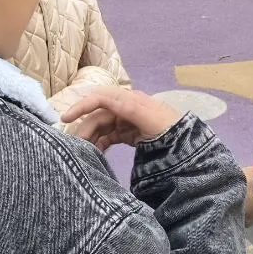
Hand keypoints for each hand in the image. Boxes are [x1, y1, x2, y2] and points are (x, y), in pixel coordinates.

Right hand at [61, 87, 183, 151]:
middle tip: (74, 147)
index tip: (65, 118)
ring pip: (100, 127)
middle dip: (84, 129)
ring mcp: (125, 121)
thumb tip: (107, 100)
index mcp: (130, 100)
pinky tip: (95, 155)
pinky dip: (100, 144)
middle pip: (98, 115)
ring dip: (91, 138)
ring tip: (83, 154)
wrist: (187, 146)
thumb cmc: (171, 130)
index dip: (82, 106)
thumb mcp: (152, 119)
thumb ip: (131, 108)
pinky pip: (108, 136)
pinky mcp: (127, 133)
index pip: (101, 98)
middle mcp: (125, 108)